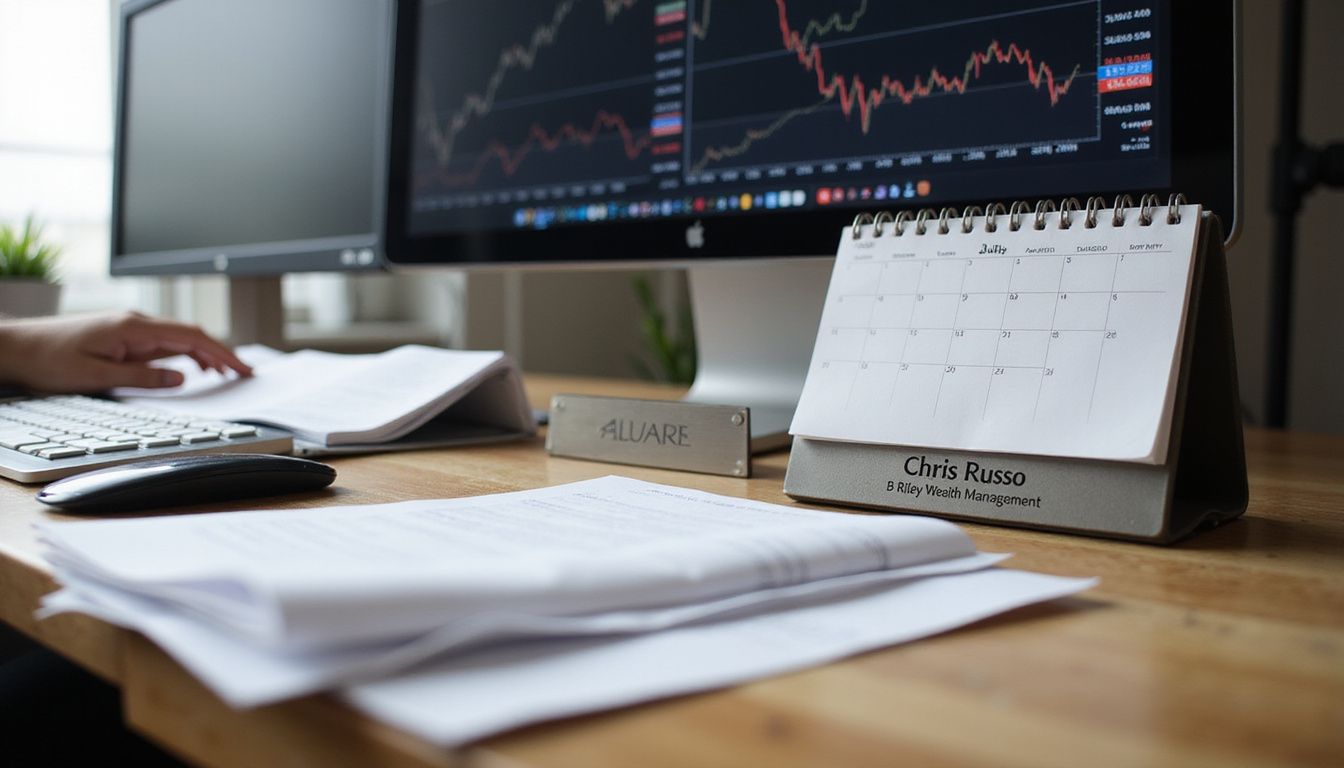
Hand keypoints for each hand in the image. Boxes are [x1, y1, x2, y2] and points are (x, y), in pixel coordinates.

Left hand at [0, 311, 252, 392]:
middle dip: (221, 353)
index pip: (191, 337)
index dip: (221, 353)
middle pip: (191, 335)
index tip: (242, 368)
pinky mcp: (124, 337)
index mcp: (132, 327)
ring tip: (225, 375)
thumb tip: (182, 378)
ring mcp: (130, 328)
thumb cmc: (48, 360)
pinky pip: (164, 344)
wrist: (17, 348)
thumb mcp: (96, 376)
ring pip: (179, 339)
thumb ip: (142, 377)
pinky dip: (185, 355)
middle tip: (244, 374)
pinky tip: (192, 369)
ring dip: (205, 354)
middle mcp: (135, 323)